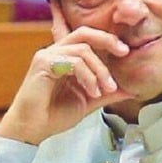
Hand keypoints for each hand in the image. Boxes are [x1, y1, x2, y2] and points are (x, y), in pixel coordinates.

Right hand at [0, 0, 131, 144]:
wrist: (31, 130)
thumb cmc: (53, 115)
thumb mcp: (88, 101)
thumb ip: (107, 93)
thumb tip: (130, 89)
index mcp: (66, 57)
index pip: (87, 38)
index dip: (107, 40)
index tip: (125, 51)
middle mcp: (55, 52)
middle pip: (84, 33)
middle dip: (107, 39)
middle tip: (124, 52)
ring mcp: (47, 56)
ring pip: (83, 50)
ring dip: (100, 70)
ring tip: (105, 90)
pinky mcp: (42, 64)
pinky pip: (74, 62)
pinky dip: (88, 76)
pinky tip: (92, 91)